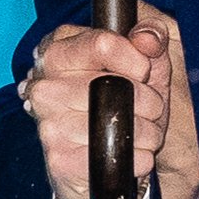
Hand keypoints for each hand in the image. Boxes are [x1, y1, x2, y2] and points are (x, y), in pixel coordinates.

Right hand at [20, 1, 187, 198]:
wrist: (104, 164)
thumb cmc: (126, 104)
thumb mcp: (146, 60)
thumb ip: (153, 33)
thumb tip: (147, 38)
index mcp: (59, 50)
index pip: (102, 43)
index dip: (136, 59)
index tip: (144, 72)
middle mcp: (45, 85)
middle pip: (115, 86)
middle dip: (149, 102)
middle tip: (149, 110)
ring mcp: (49, 123)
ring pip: (118, 123)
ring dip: (148, 133)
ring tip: (143, 133)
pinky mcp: (60, 160)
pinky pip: (117, 154)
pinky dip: (139, 158)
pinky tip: (132, 154)